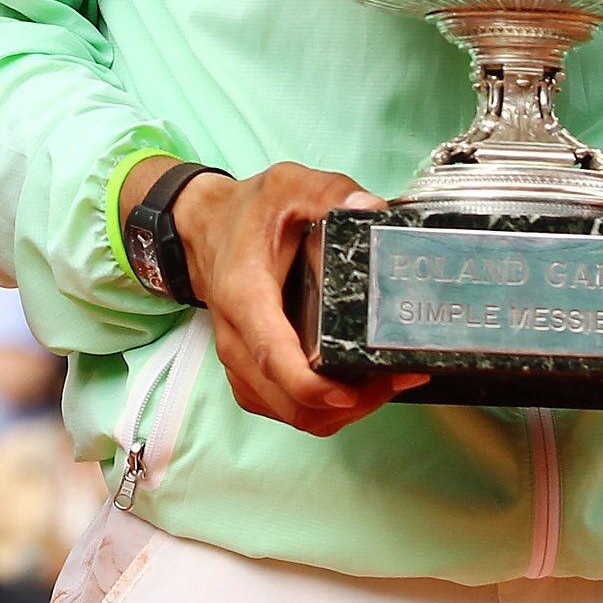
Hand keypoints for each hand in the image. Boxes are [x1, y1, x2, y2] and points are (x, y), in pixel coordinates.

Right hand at [175, 164, 425, 435]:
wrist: (203, 230)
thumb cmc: (246, 213)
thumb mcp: (287, 186)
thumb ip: (330, 192)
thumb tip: (374, 209)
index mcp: (245, 297)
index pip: (274, 358)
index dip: (313, 386)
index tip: (352, 391)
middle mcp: (237, 341)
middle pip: (293, 403)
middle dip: (351, 402)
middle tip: (399, 377)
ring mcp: (241, 365)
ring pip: (294, 415)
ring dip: (344, 411)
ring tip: (390, 381)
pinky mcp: (250, 376)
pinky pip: (289, 412)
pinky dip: (326, 411)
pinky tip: (360, 387)